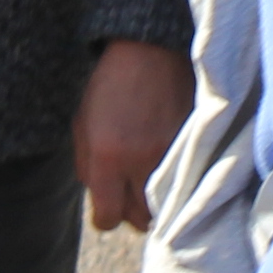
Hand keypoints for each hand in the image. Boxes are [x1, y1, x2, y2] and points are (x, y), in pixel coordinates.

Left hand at [76, 39, 192, 233]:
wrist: (149, 52)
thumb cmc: (109, 86)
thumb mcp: (82, 125)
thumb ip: (87, 167)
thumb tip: (98, 196)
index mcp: (107, 158)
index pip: (108, 217)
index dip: (104, 216)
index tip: (107, 206)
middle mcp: (139, 162)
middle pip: (138, 219)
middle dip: (130, 212)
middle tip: (127, 195)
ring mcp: (169, 156)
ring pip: (163, 206)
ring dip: (153, 202)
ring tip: (146, 186)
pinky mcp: (190, 147)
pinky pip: (182, 182)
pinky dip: (173, 182)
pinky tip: (164, 166)